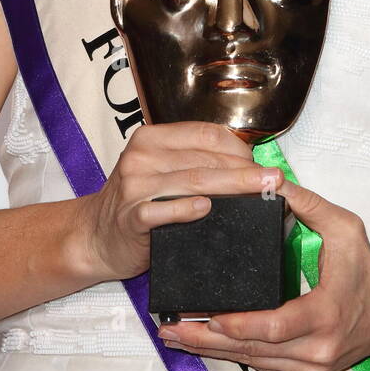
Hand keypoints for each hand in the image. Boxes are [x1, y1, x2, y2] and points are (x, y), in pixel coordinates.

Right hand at [80, 121, 283, 280]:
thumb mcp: (161, 171)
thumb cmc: (138, 202)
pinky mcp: (131, 217)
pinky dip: (185, 210)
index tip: (262, 164)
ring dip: (230, 187)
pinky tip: (206, 209)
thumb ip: (194, 162)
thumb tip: (248, 165)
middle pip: (204, 160)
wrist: (96, 235)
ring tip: (258, 192)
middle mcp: (141, 157)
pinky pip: (162, 211)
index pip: (205, 135)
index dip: (239, 148)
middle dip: (244, 170)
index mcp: (151, 138)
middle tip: (273, 180)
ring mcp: (134, 186)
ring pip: (191, 182)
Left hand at [156, 179, 369, 370]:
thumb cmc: (368, 270)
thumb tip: (271, 180)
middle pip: (252, 349)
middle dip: (207, 339)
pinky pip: (261, 366)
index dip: (235, 323)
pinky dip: (232, 354)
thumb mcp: (346, 228)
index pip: (272, 326)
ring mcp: (310, 369)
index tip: (204, 314)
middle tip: (168, 327)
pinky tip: (204, 344)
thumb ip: (308, 204)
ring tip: (174, 335)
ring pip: (251, 362)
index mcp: (325, 314)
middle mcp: (316, 350)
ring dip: (211, 350)